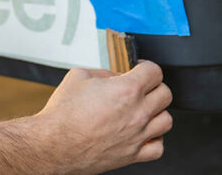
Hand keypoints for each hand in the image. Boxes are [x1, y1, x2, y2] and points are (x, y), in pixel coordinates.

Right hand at [32, 61, 172, 173]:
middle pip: (165, 94)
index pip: (154, 72)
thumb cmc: (64, 113)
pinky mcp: (132, 155)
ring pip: (166, 120)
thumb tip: (115, 78)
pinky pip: (158, 147)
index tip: (141, 69)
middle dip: (154, 86)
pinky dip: (155, 139)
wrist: (54, 143)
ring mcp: (137, 136)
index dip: (147, 66)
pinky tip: (142, 133)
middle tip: (141, 87)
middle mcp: (137, 113)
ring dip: (157, 112)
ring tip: (143, 110)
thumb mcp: (79, 76)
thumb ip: (104, 73)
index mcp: (126, 90)